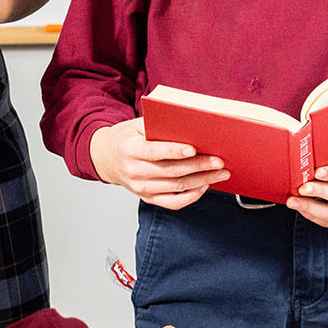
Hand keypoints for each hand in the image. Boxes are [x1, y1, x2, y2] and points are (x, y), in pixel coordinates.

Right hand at [89, 118, 228, 209]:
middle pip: (170, 171)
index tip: (193, 149)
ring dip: (201, 181)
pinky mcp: (147, 198)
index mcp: (129, 149)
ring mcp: (140, 188)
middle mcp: (133, 171)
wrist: (106, 158)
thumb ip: (158, 125)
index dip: (174, 151)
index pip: (153, 152)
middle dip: (198, 166)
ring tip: (220, 173)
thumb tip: (189, 125)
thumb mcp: (136, 125)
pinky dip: (191, 196)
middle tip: (219, 161)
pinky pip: (173, 203)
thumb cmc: (126, 138)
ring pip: (175, 187)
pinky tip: (204, 186)